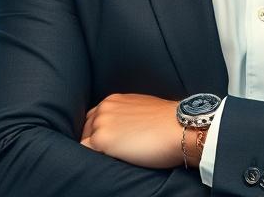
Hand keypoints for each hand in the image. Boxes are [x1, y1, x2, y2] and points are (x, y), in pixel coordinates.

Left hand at [80, 93, 195, 168]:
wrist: (179, 127)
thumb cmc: (168, 122)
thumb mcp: (143, 109)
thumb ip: (127, 115)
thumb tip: (124, 129)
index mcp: (114, 100)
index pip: (94, 118)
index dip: (99, 132)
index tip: (107, 144)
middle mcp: (104, 108)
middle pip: (86, 129)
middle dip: (93, 141)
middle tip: (106, 155)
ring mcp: (101, 124)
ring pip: (84, 141)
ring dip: (93, 151)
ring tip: (108, 160)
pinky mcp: (101, 140)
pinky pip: (84, 153)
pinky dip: (91, 160)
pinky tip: (106, 164)